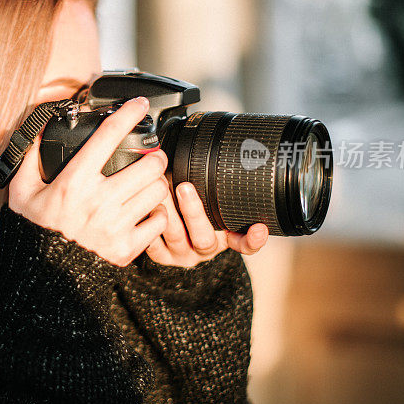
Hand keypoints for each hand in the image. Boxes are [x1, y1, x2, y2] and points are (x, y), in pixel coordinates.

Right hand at [9, 96, 168, 265]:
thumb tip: (36, 130)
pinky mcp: (127, 248)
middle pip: (149, 163)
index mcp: (74, 182)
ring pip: (158, 190)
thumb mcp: (21, 192)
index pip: (108, 137)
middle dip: (154, 155)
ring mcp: (115, 225)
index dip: (128, 113)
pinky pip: (159, 221)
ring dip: (157, 183)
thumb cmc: (34, 231)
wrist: (43, 277)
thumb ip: (29, 159)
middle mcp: (98, 201)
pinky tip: (145, 212)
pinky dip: (157, 214)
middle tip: (151, 156)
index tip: (140, 104)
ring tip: (148, 183)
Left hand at [146, 178, 268, 267]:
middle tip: (184, 186)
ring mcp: (182, 254)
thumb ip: (221, 188)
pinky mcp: (161, 257)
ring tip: (157, 188)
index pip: (245, 243)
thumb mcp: (216, 204)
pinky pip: (154, 246)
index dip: (253, 238)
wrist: (176, 237)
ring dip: (166, 209)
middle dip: (194, 211)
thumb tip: (228, 146)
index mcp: (226, 238)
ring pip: (175, 236)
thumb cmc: (199, 212)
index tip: (258, 228)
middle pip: (204, 237)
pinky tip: (145, 209)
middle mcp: (205, 249)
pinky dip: (149, 225)